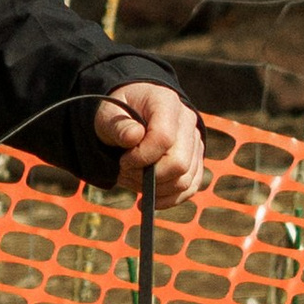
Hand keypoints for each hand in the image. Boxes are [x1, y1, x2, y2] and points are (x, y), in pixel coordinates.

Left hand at [96, 82, 204, 205]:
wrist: (132, 112)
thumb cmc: (119, 112)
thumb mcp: (108, 114)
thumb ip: (118, 126)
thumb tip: (134, 137)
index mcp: (167, 103)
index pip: (164, 138)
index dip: (142, 156)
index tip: (124, 160)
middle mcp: (187, 121)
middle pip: (179, 164)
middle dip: (148, 177)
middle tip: (125, 172)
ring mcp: (195, 142)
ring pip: (184, 180)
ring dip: (154, 190)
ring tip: (131, 179)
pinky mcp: (195, 160)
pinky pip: (189, 188)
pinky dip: (168, 200)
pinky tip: (147, 200)